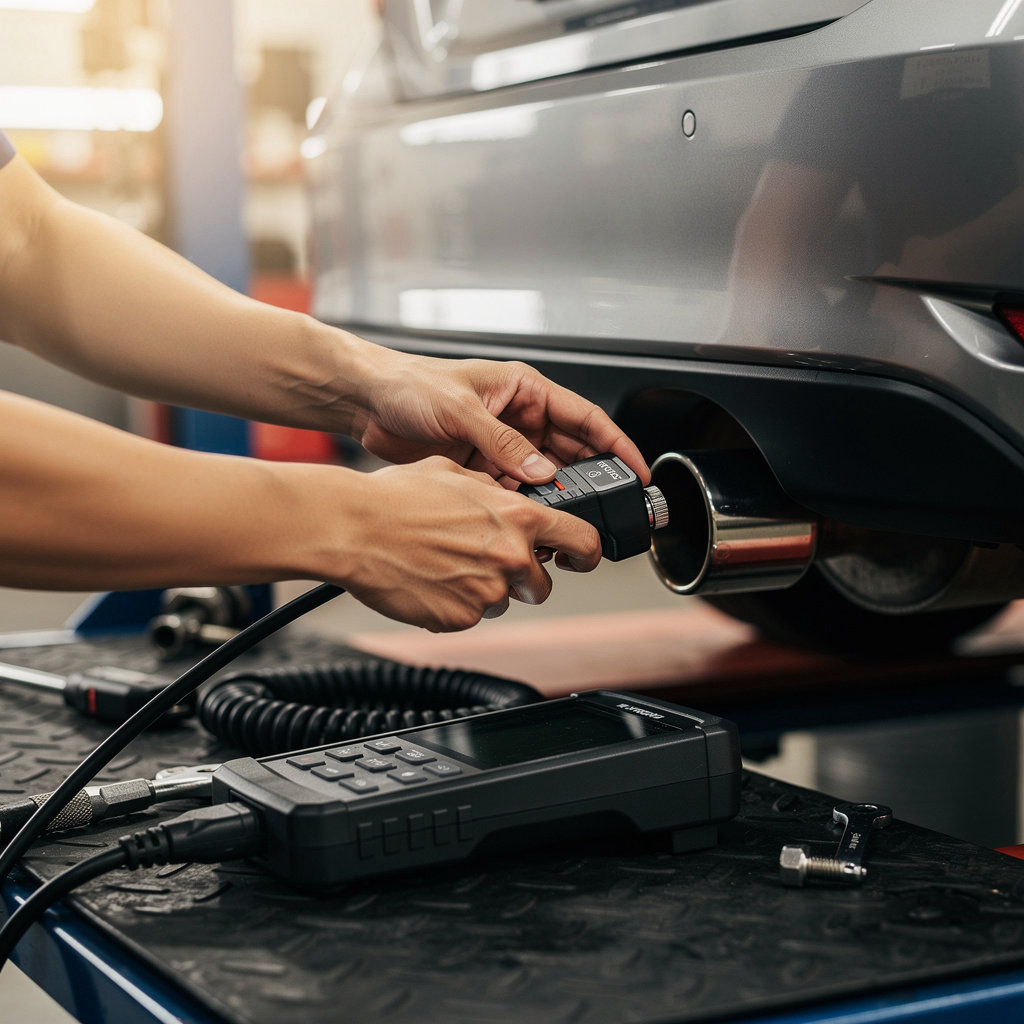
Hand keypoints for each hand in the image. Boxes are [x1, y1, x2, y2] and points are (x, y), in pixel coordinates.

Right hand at [336, 457, 601, 630]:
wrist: (354, 529)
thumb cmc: (396, 497)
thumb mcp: (457, 473)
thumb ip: (495, 490)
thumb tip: (507, 496)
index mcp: (519, 517)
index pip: (584, 541)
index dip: (587, 553)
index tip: (580, 559)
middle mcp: (512, 556)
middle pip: (542, 584)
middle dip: (522, 577)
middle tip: (485, 561)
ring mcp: (488, 591)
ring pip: (504, 600)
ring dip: (485, 589)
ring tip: (447, 565)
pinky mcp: (461, 618)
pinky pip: (471, 616)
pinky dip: (455, 605)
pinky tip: (430, 581)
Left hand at [355, 352, 649, 486]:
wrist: (367, 401)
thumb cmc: (411, 384)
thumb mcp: (462, 409)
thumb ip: (503, 444)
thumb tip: (540, 471)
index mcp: (525, 390)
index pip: (585, 417)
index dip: (616, 444)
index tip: (636, 470)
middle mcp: (518, 416)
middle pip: (568, 451)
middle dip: (585, 478)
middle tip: (600, 505)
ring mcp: (500, 444)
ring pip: (540, 475)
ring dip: (547, 495)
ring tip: (555, 515)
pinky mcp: (481, 465)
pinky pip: (511, 488)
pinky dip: (517, 503)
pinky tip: (519, 514)